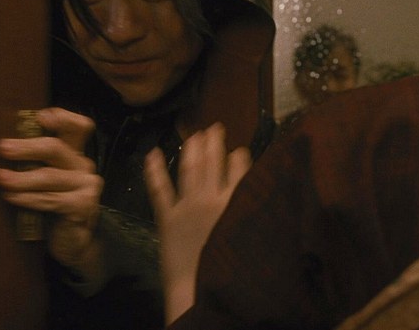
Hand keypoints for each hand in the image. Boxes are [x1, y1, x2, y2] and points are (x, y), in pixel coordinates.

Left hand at [0, 107, 103, 271]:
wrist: (73, 242)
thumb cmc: (53, 207)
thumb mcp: (46, 181)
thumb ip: (36, 162)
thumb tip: (4, 146)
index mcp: (74, 154)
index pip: (79, 126)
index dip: (63, 118)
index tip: (40, 117)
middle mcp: (83, 165)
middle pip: (56, 148)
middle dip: (27, 147)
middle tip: (2, 148)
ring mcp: (86, 186)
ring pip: (50, 176)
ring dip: (21, 177)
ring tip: (0, 178)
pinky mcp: (83, 206)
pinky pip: (50, 200)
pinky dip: (28, 198)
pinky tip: (11, 197)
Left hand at [144, 122, 251, 323]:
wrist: (202, 291)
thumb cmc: (234, 269)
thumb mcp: (257, 239)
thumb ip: (258, 212)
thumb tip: (266, 194)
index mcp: (235, 204)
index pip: (240, 171)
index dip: (240, 157)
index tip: (240, 149)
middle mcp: (211, 199)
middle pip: (213, 162)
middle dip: (214, 142)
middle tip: (214, 127)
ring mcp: (187, 206)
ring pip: (189, 169)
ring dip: (191, 148)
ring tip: (193, 134)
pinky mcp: (167, 218)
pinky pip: (159, 189)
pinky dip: (154, 170)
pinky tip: (152, 152)